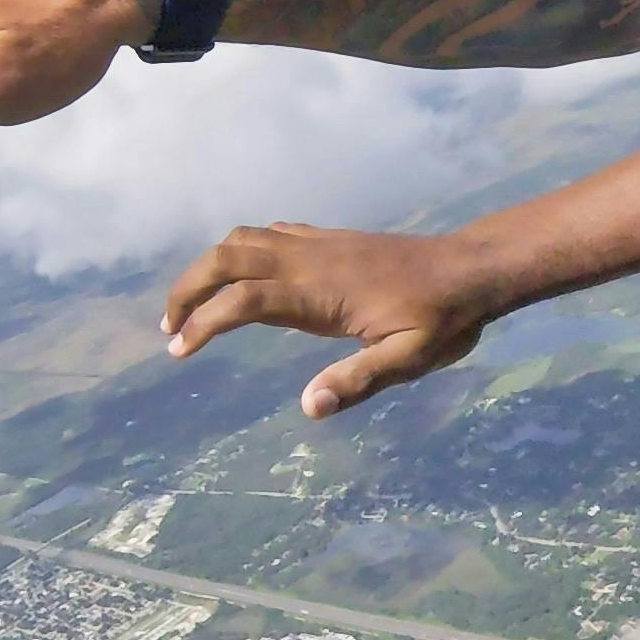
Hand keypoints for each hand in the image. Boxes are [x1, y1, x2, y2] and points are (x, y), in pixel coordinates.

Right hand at [162, 224, 505, 418]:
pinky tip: (242, 277)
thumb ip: (359, 380)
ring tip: (192, 306)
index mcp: (319, 290)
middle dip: (187, 288)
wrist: (471, 268)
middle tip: (169, 329)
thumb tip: (310, 407)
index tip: (179, 351)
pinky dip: (240, 251)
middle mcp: (309, 257)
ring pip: (242, 238)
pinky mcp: (329, 238)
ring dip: (208, 267)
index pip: (241, 301)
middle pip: (226, 258)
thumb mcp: (408, 359)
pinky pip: (270, 233)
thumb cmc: (443, 318)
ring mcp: (318, 243)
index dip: (202, 323)